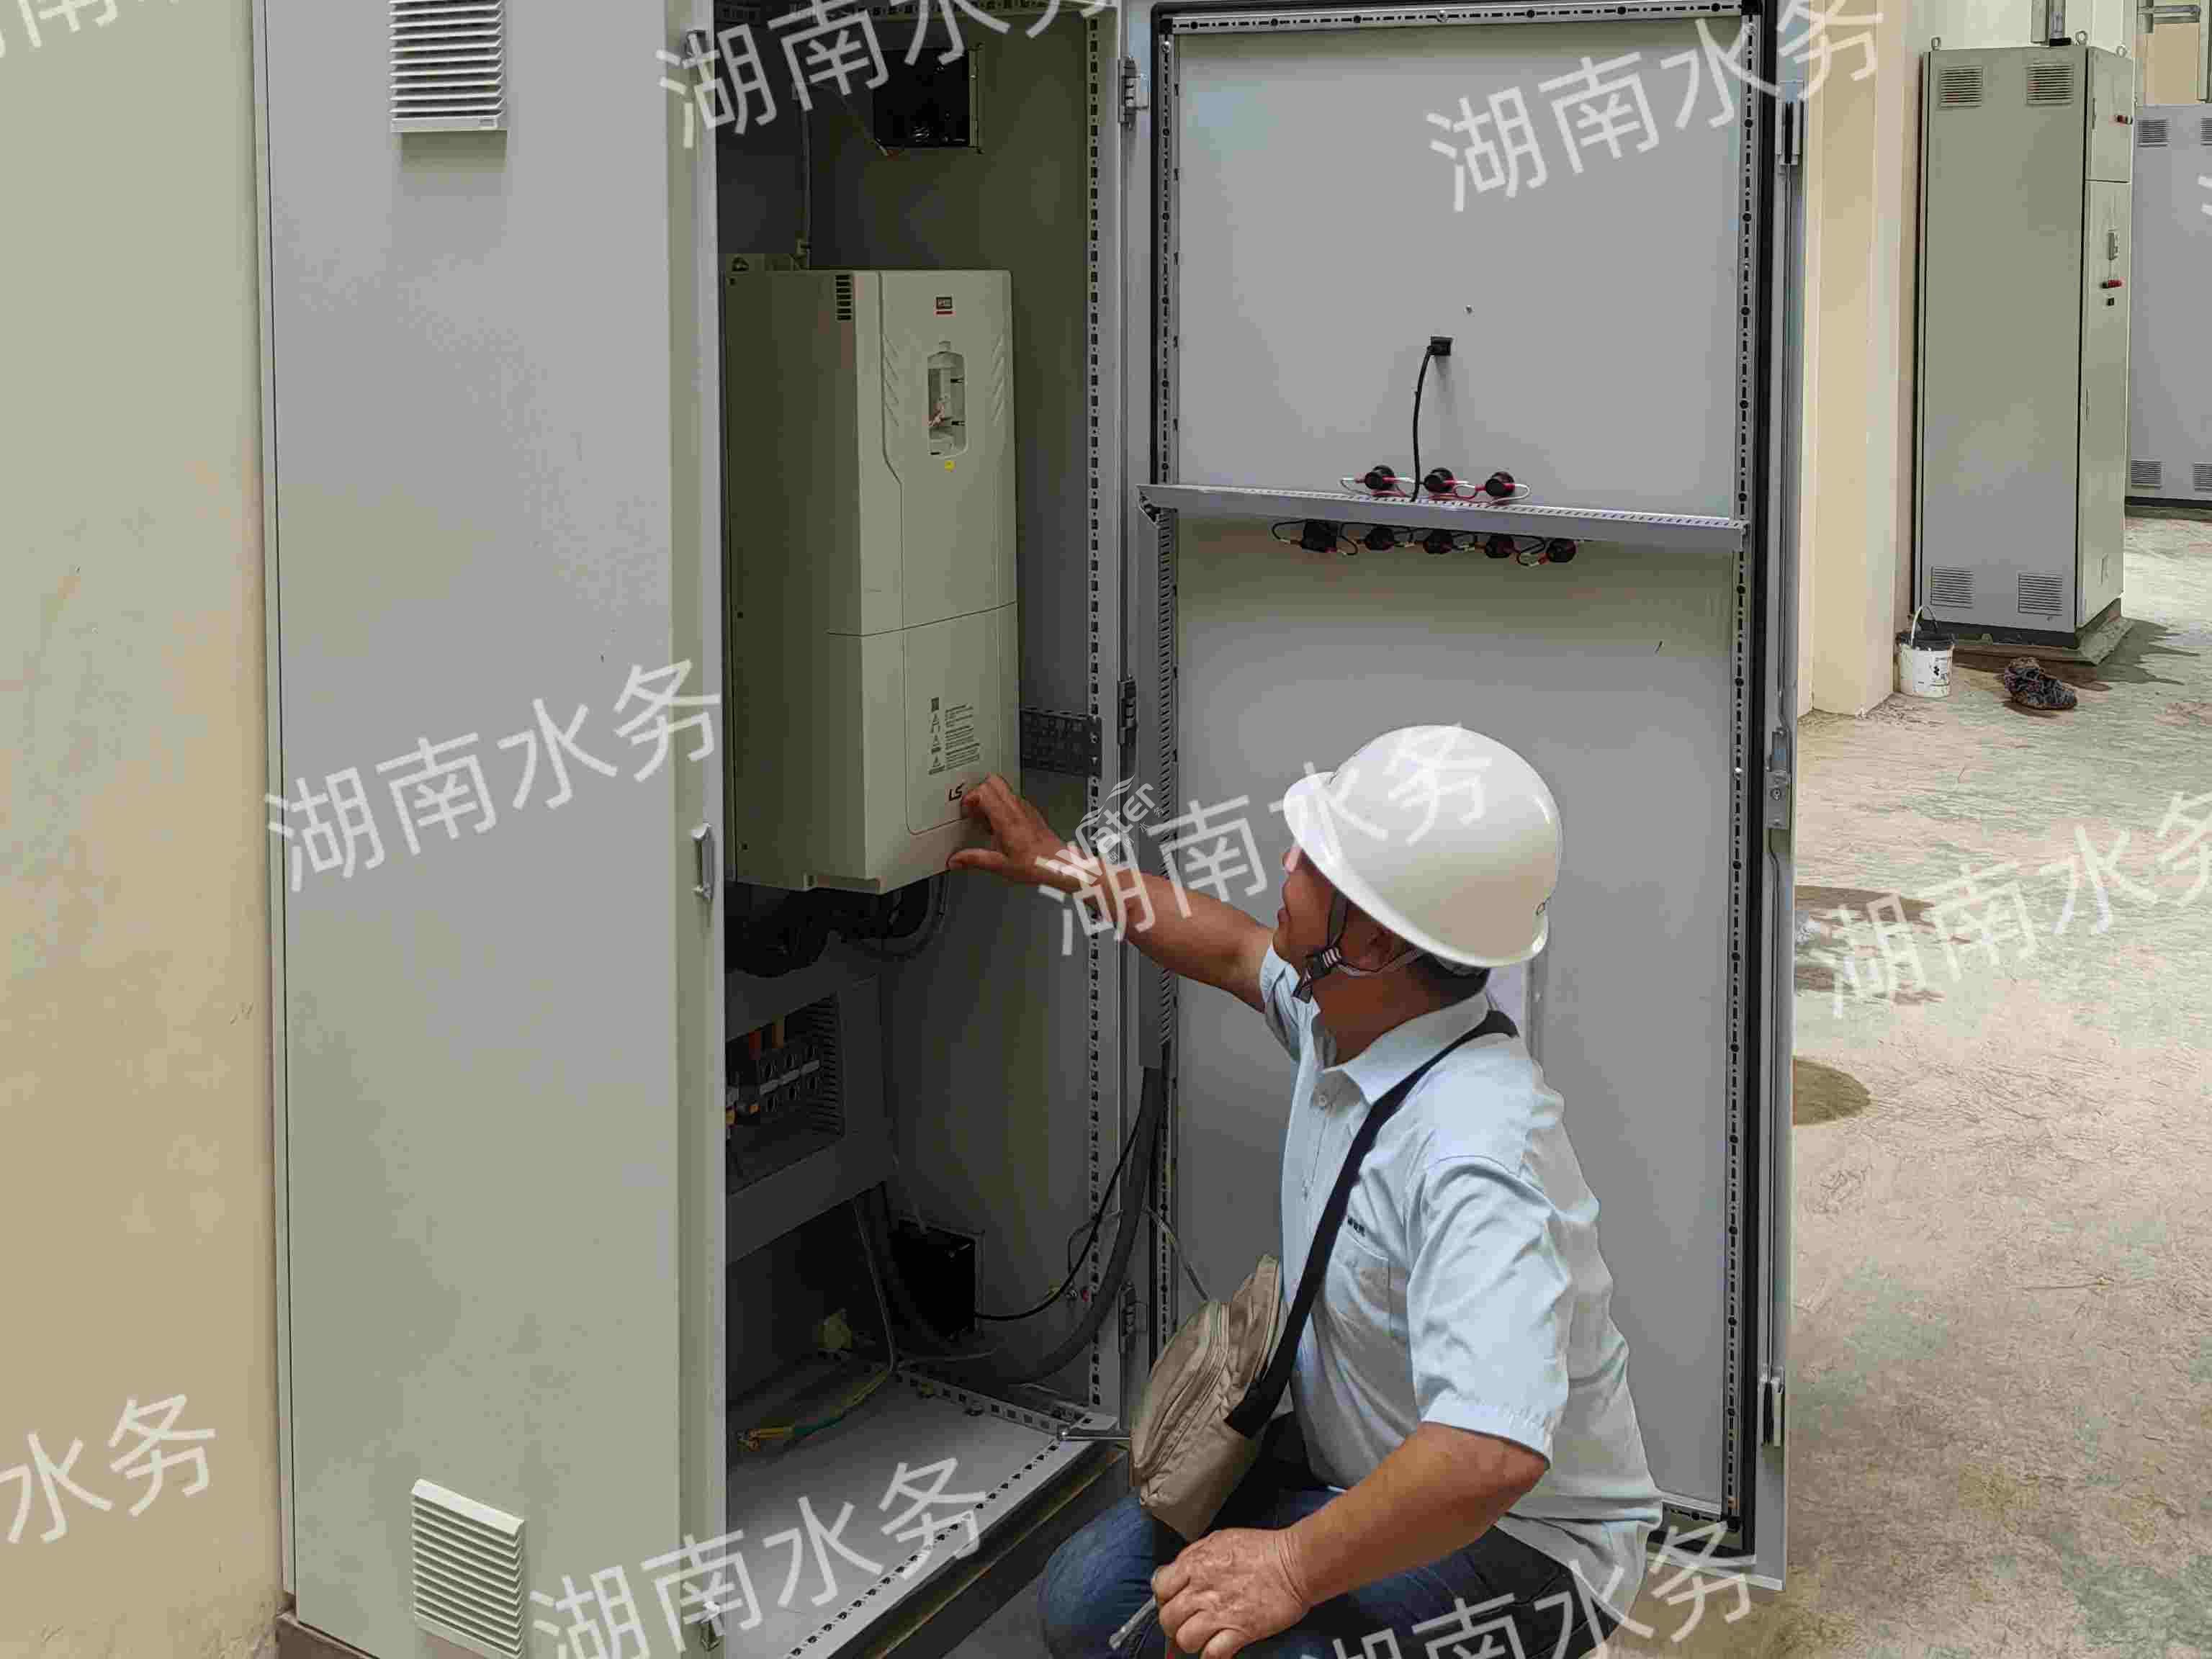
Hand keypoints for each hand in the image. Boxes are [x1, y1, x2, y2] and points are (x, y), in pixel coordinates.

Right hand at [945, 774, 1084, 891]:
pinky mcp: (1031, 811)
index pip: (983, 791)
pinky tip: (1001, 826)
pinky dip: (1002, 805)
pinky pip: (1012, 798)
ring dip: (990, 798)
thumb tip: (956, 860)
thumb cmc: (1035, 864)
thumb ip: (974, 860)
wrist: (1058, 864)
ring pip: (1003, 788)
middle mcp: (1016, 808)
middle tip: (974, 811)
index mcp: (1006, 819)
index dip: (970, 798)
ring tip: (987, 821)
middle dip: (978, 792)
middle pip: (993, 781)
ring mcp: (1025, 808)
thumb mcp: (999, 865)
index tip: (967, 812)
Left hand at [1151, 1528, 1312, 1658]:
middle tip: (1186, 1623)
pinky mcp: (1240, 1632)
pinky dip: (1212, 1656)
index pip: (1159, 1588)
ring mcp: (1220, 1612)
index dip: (1164, 1598)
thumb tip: (1175, 1571)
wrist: (1295, 1563)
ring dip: (1191, 1641)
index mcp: (1195, 1564)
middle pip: (1168, 1618)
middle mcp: (1202, 1590)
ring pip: (1185, 1639)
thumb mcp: (1220, 1539)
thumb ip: (1194, 1555)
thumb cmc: (1261, 1549)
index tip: (1173, 1601)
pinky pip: (1212, 1655)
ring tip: (1203, 1637)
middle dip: (1174, 1624)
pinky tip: (1218, 1649)